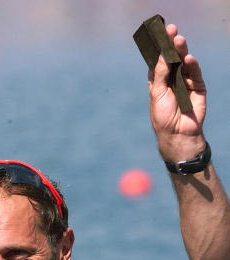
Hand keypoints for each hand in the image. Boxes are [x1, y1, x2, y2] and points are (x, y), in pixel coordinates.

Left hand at [149, 24, 206, 161]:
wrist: (177, 134)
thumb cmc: (162, 116)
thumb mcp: (157, 93)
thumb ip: (160, 74)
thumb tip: (163, 55)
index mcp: (159, 80)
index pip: (160, 60)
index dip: (160, 48)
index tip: (159, 33)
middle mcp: (172, 78)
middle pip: (173, 58)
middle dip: (171, 44)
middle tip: (171, 30)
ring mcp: (186, 81)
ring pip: (184, 62)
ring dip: (182, 51)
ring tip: (179, 40)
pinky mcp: (197, 87)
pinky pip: (195, 73)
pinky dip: (192, 65)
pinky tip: (189, 58)